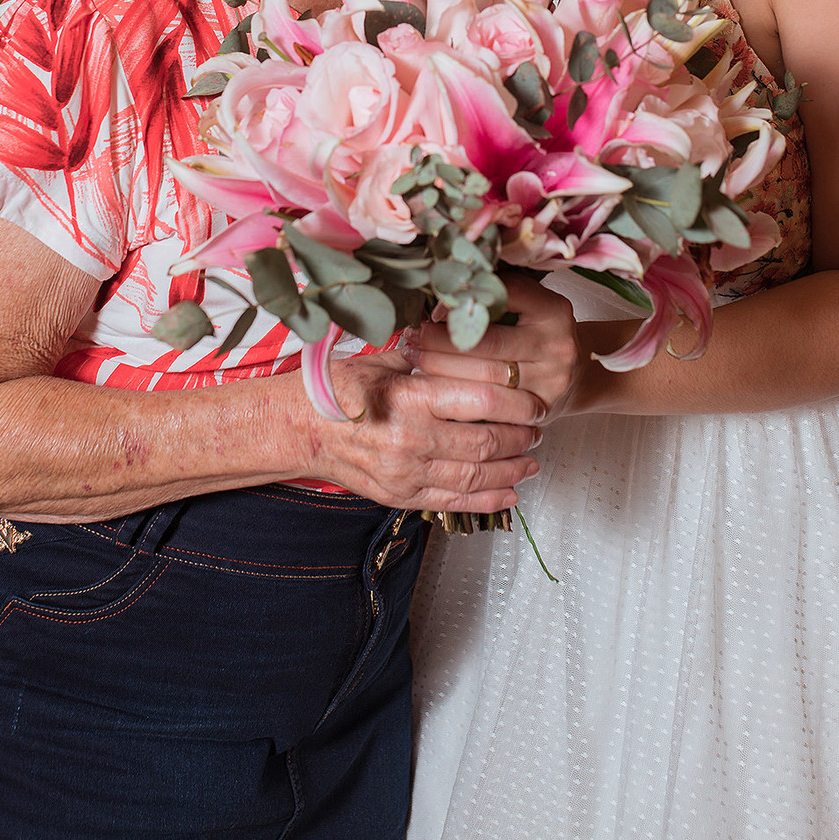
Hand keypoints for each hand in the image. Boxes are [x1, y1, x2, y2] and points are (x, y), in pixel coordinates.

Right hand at [311, 349, 545, 514]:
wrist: (299, 429)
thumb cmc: (339, 389)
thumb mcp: (384, 360)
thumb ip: (428, 356)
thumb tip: (471, 337)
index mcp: (410, 396)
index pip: (483, 399)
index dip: (519, 403)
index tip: (536, 403)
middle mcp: (411, 437)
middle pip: (486, 441)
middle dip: (522, 438)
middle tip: (539, 430)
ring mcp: (406, 472)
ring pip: (476, 476)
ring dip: (512, 470)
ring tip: (532, 462)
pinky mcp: (400, 496)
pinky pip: (454, 502)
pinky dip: (488, 500)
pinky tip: (510, 493)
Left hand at [406, 272, 582, 420]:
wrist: (575, 376)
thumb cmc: (536, 334)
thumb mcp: (527, 306)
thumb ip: (492, 295)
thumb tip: (438, 293)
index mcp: (553, 310)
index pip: (503, 297)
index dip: (463, 302)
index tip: (432, 309)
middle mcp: (557, 345)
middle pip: (487, 343)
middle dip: (441, 340)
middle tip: (411, 336)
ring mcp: (551, 382)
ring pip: (485, 377)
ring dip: (441, 368)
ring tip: (414, 358)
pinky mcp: (539, 410)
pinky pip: (490, 406)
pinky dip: (457, 395)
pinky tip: (435, 387)